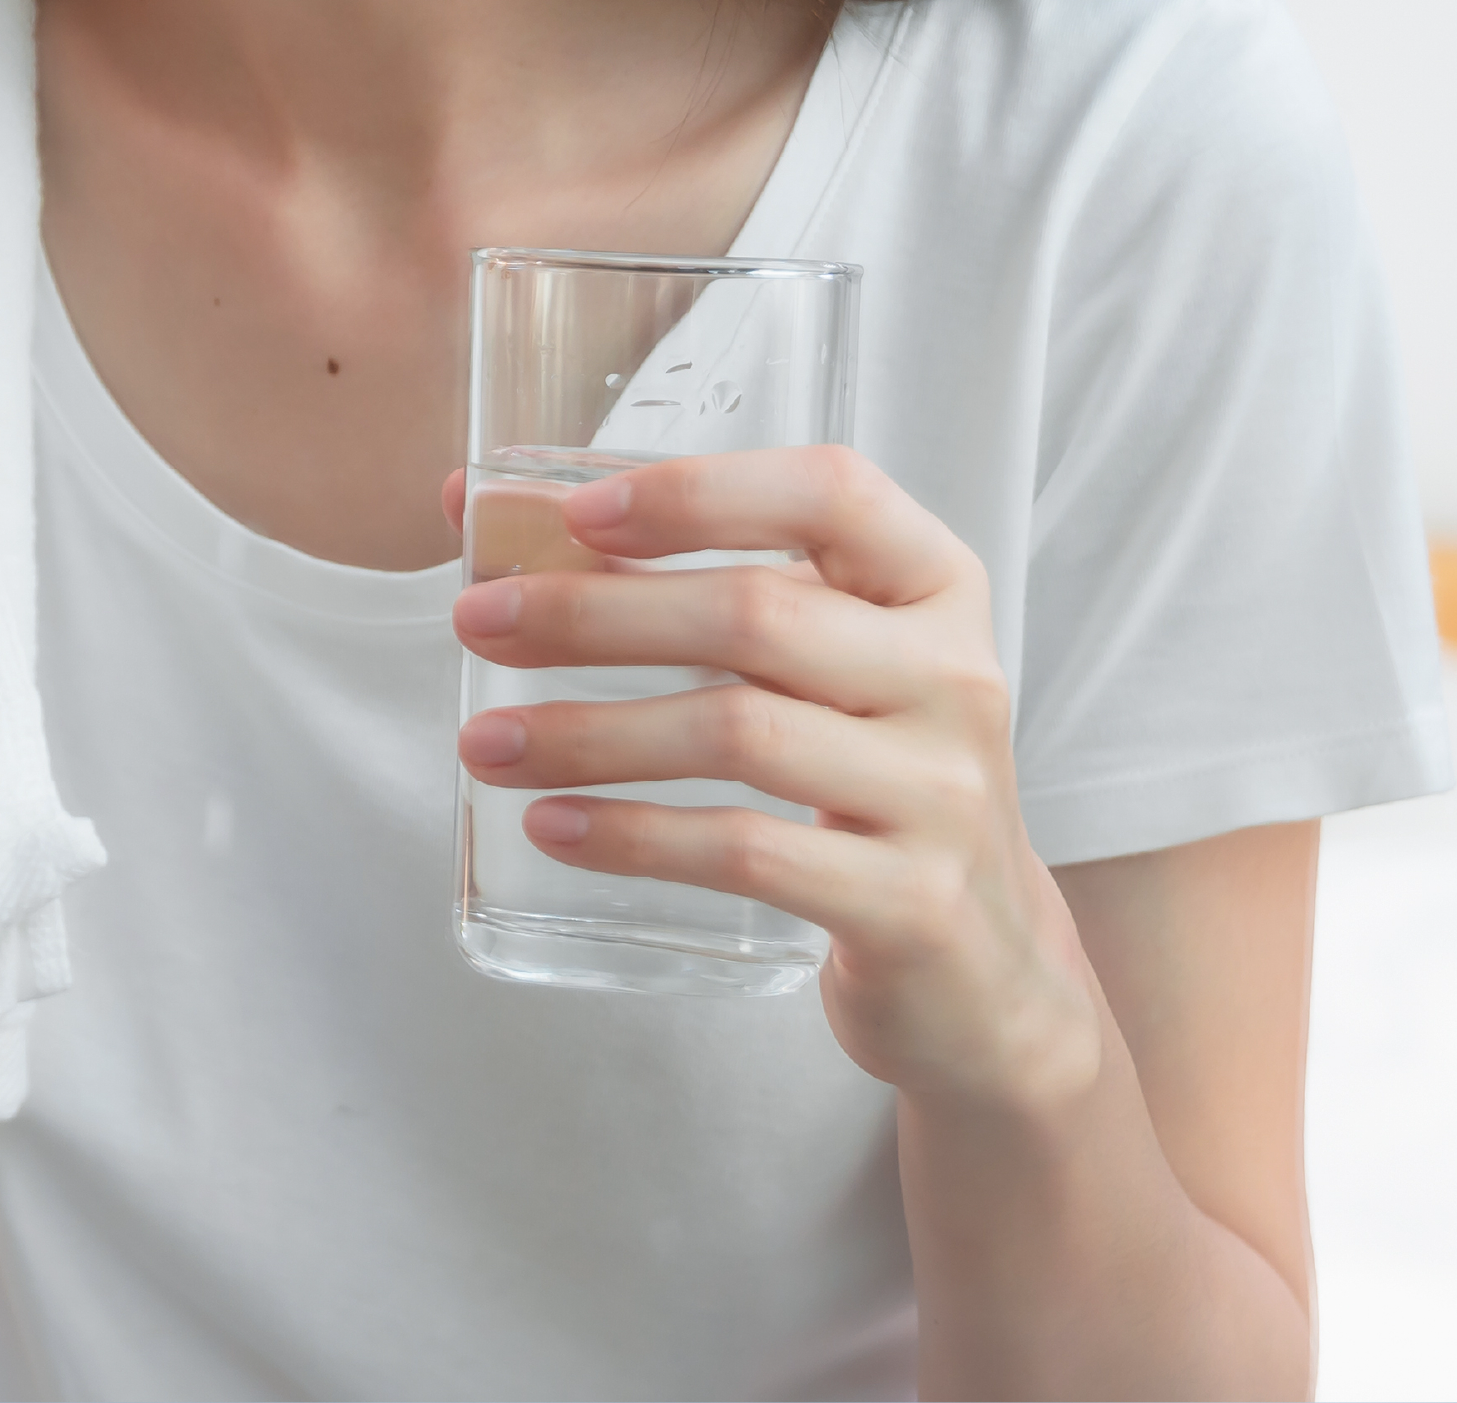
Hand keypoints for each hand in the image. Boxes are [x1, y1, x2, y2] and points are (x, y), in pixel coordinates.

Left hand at [448, 449, 1100, 1110]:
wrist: (982, 964)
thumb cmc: (860, 768)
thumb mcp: (812, 657)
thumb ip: (673, 573)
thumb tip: (474, 503)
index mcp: (931, 581)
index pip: (830, 492)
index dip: (698, 493)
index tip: (575, 513)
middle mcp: (954, 673)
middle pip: (757, 614)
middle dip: (597, 614)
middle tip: (478, 623)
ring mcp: (943, 793)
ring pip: (739, 734)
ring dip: (590, 734)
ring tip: (487, 746)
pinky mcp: (910, 904)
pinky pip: (748, 853)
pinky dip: (635, 836)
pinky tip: (555, 827)